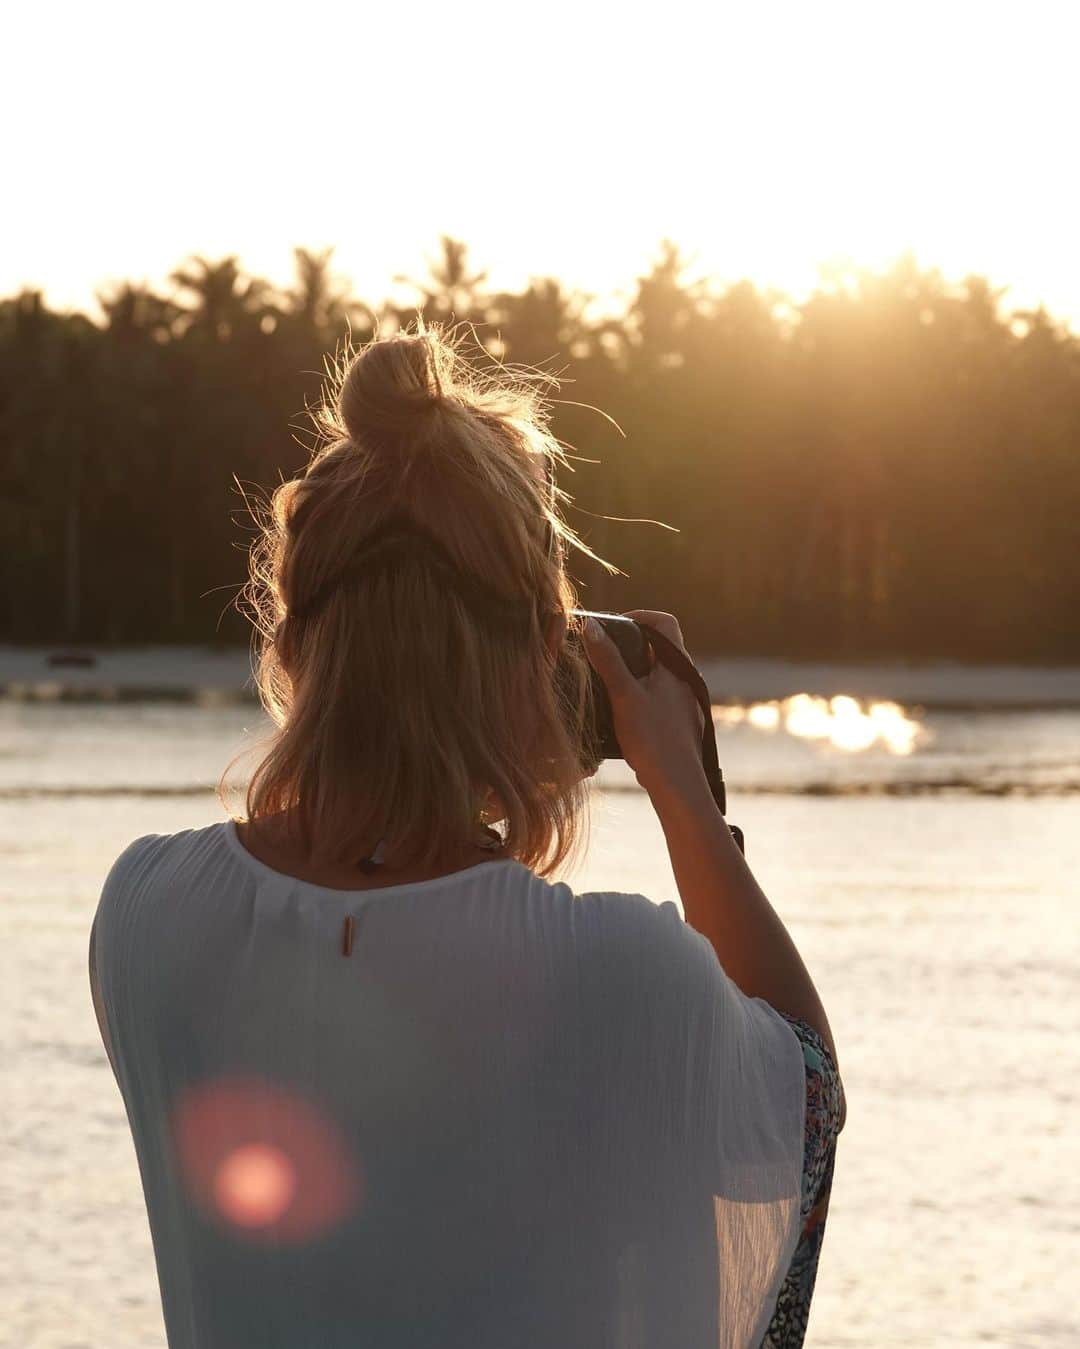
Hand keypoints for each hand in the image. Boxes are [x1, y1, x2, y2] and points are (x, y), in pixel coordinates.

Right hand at [582, 609, 706, 797]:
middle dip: (628, 646)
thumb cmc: (653, 739)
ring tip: (606, 684)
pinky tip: (618, 711)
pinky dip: (637, 693)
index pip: (664, 621)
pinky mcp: (677, 719)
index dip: (638, 617)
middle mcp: (685, 678)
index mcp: (677, 665)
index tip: (613, 627)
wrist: (676, 784)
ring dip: (631, 672)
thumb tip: (591, 628)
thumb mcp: (623, 695)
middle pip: (657, 646)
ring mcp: (683, 700)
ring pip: (655, 672)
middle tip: (603, 655)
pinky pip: (656, 694)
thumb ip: (607, 660)